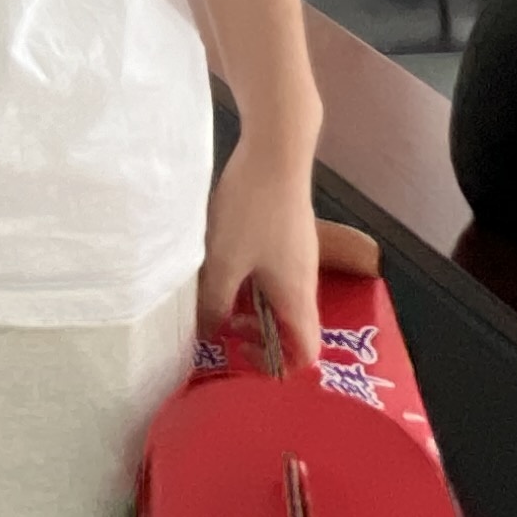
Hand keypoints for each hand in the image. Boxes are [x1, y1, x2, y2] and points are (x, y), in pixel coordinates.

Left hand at [199, 142, 325, 375]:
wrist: (276, 150)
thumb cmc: (251, 209)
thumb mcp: (224, 261)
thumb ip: (215, 303)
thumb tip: (209, 333)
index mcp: (296, 297)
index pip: (306, 354)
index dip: (278, 366)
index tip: (242, 352)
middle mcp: (305, 282)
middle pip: (292, 328)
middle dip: (259, 336)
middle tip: (221, 327)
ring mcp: (298, 257)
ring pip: (280, 300)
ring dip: (252, 307)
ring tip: (217, 296)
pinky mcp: (288, 236)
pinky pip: (274, 275)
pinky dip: (253, 282)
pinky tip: (224, 265)